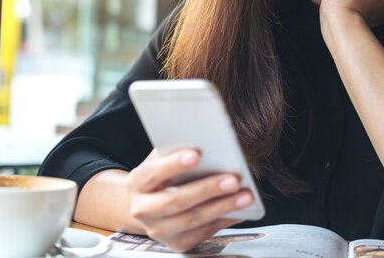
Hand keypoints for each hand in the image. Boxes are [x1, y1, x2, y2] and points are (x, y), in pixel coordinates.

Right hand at [126, 149, 253, 251]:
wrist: (144, 205)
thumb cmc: (158, 177)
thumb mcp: (159, 161)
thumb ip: (173, 151)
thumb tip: (202, 140)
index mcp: (137, 184)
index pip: (153, 174)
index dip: (173, 165)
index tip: (196, 155)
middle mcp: (144, 210)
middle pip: (176, 201)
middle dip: (207, 190)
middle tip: (232, 180)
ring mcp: (160, 230)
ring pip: (193, 220)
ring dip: (222, 207)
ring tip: (245, 196)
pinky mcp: (177, 243)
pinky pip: (204, 232)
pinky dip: (224, 220)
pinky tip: (239, 210)